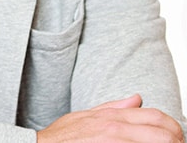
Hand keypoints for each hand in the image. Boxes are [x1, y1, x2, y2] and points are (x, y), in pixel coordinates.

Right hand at [36, 94, 183, 141]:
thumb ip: (114, 108)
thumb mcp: (87, 116)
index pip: (156, 118)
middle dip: (175, 141)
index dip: (172, 129)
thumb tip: (138, 99)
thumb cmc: (62, 137)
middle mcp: (117, 129)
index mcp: (113, 118)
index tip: (176, 137)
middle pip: (164, 134)